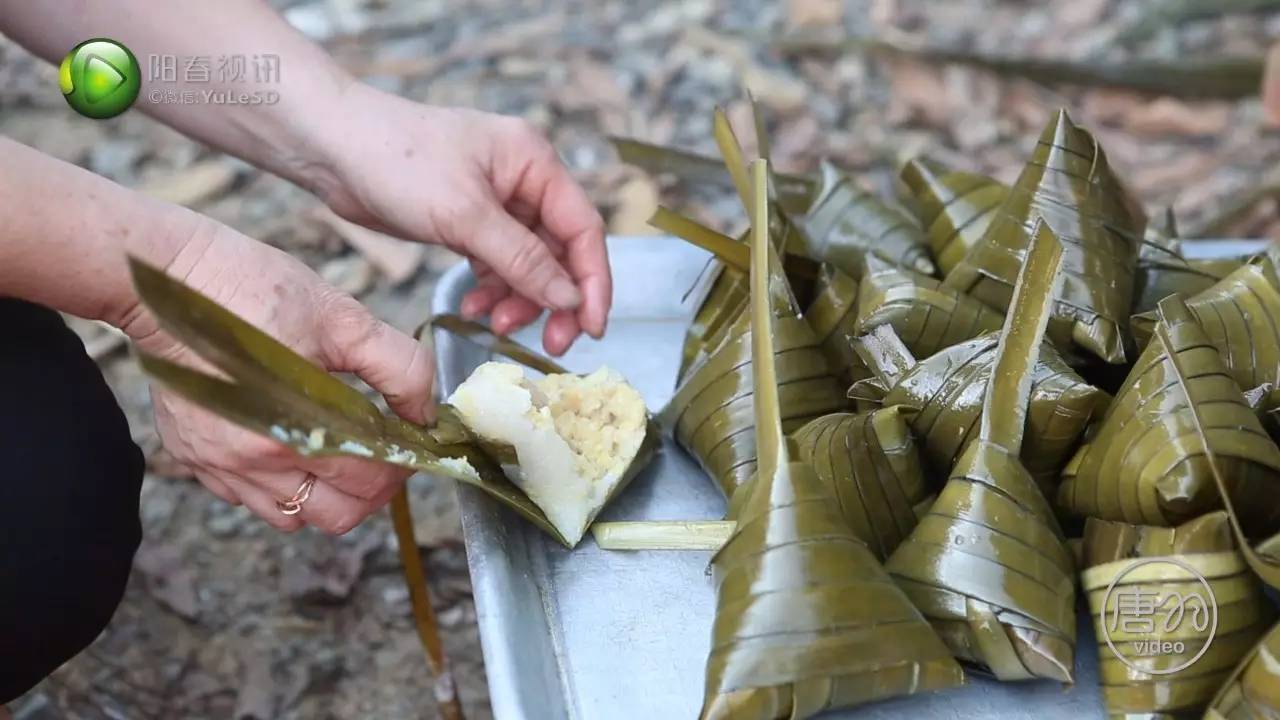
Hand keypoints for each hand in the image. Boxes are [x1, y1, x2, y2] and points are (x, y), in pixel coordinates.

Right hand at [123, 222, 433, 532]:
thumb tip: (425, 412)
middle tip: (382, 456)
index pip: (371, 482)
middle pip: (337, 516)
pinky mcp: (193, 459)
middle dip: (370, 490)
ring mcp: (220, 465)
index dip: (402, 466)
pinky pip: (247, 500)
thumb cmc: (255, 291)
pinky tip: (288, 443)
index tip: (409, 443)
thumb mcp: (343, 318)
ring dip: (325, 494)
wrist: (167, 281)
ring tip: (338, 452)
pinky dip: (277, 485)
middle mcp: (255, 461)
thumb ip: (398, 368)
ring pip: (292, 517)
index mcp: (299, 429)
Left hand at [309, 83, 610, 355]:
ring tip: (497, 325)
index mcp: (535, 162)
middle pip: (561, 251)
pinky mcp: (469, 220)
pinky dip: (492, 289)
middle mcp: (524, 179)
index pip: (584, 228)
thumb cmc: (395, 160)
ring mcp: (497, 200)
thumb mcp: (464, 215)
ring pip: (530, 263)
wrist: (332, 147)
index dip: (593, 282)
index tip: (591, 329)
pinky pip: (498, 263)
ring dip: (520, 299)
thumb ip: (522, 260)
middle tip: (552, 343)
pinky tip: (476, 308)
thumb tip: (570, 299)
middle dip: (556, 298)